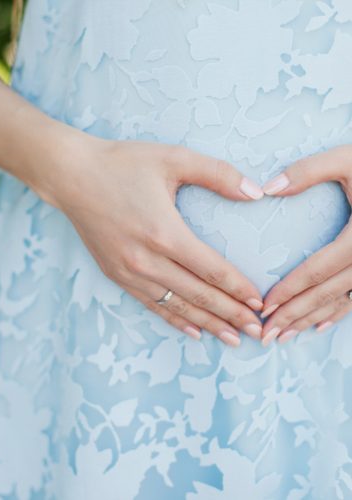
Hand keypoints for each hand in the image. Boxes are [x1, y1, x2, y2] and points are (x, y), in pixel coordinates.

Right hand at [51, 135, 264, 345]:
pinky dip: (175, 319)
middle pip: (198, 295)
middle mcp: (147, 259)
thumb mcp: (173, 158)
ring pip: (177, 306)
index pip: (212, 270)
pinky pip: (152, 304)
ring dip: (207, 324)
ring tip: (233, 339)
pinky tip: (193, 331)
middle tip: (257, 331)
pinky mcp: (116, 275)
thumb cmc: (122, 164)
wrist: (71, 175)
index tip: (260, 303)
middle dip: (231, 315)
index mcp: (164, 232)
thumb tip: (255, 192)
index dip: (239, 289)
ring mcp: (129, 271)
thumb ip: (217, 174)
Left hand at [259, 145, 351, 345]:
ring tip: (285, 336)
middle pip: (326, 294)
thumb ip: (310, 170)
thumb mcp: (350, 159)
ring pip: (342, 301)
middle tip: (267, 335)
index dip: (289, 290)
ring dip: (312, 320)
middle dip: (294, 316)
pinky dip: (339, 313)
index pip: (317, 271)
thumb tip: (267, 188)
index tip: (264, 307)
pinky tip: (321, 325)